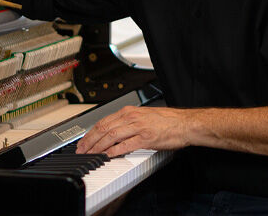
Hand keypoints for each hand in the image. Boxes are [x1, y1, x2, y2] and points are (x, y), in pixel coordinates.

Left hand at [75, 106, 191, 157]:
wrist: (185, 124)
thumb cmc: (167, 122)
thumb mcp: (144, 117)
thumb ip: (128, 123)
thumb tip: (113, 133)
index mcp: (130, 112)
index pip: (104, 121)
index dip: (91, 133)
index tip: (83, 142)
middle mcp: (132, 117)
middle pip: (104, 128)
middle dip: (90, 141)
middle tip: (82, 150)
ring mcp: (138, 127)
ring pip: (111, 136)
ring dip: (98, 147)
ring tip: (91, 154)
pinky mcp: (146, 138)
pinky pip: (126, 144)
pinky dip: (114, 150)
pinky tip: (108, 155)